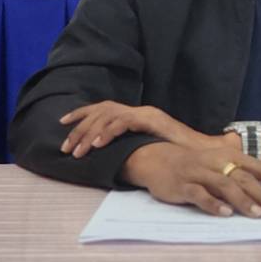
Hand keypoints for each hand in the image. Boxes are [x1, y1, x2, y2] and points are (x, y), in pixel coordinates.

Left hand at [60, 102, 208, 157]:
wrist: (198, 153)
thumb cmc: (173, 153)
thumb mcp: (145, 147)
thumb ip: (128, 145)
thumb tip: (104, 154)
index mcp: (135, 114)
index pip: (103, 107)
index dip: (80, 113)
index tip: (61, 123)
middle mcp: (139, 110)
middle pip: (102, 112)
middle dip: (80, 129)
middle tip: (65, 148)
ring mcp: (145, 113)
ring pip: (109, 116)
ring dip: (90, 134)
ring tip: (78, 151)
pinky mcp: (151, 120)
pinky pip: (124, 122)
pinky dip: (109, 133)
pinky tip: (98, 145)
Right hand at [122, 142, 260, 217]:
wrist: (159, 160)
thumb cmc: (198, 166)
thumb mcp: (222, 164)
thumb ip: (242, 177)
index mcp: (233, 156)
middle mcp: (219, 163)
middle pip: (247, 179)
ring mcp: (201, 174)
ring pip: (226, 186)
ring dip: (244, 201)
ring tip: (259, 215)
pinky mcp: (183, 186)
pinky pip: (200, 195)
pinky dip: (214, 204)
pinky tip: (225, 214)